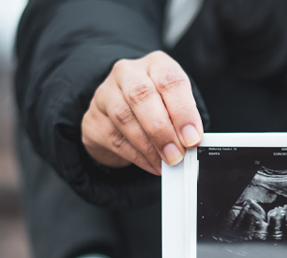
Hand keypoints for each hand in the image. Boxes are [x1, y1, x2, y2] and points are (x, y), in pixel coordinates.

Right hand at [81, 51, 203, 173]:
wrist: (121, 111)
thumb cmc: (157, 106)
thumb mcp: (175, 105)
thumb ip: (184, 121)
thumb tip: (193, 144)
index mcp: (155, 64)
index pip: (170, 81)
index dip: (183, 112)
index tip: (192, 138)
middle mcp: (128, 73)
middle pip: (142, 96)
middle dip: (162, 131)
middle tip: (177, 155)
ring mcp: (105, 94)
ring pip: (124, 118)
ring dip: (149, 146)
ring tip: (166, 163)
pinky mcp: (93, 118)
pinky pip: (114, 139)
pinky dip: (137, 156)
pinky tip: (152, 164)